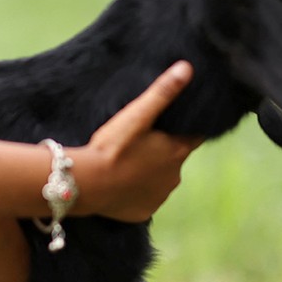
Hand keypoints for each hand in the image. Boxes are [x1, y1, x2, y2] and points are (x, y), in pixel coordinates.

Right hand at [73, 61, 200, 222]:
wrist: (87, 183)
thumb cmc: (112, 146)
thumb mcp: (137, 115)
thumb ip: (162, 92)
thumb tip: (187, 68)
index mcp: (177, 152)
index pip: (194, 136)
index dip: (185, 129)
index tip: (174, 123)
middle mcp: (175, 177)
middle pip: (174, 159)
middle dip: (162, 151)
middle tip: (138, 142)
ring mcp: (160, 197)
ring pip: (160, 180)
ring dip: (149, 172)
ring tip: (127, 162)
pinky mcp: (144, 212)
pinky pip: (144, 199)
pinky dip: (136, 192)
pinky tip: (121, 182)